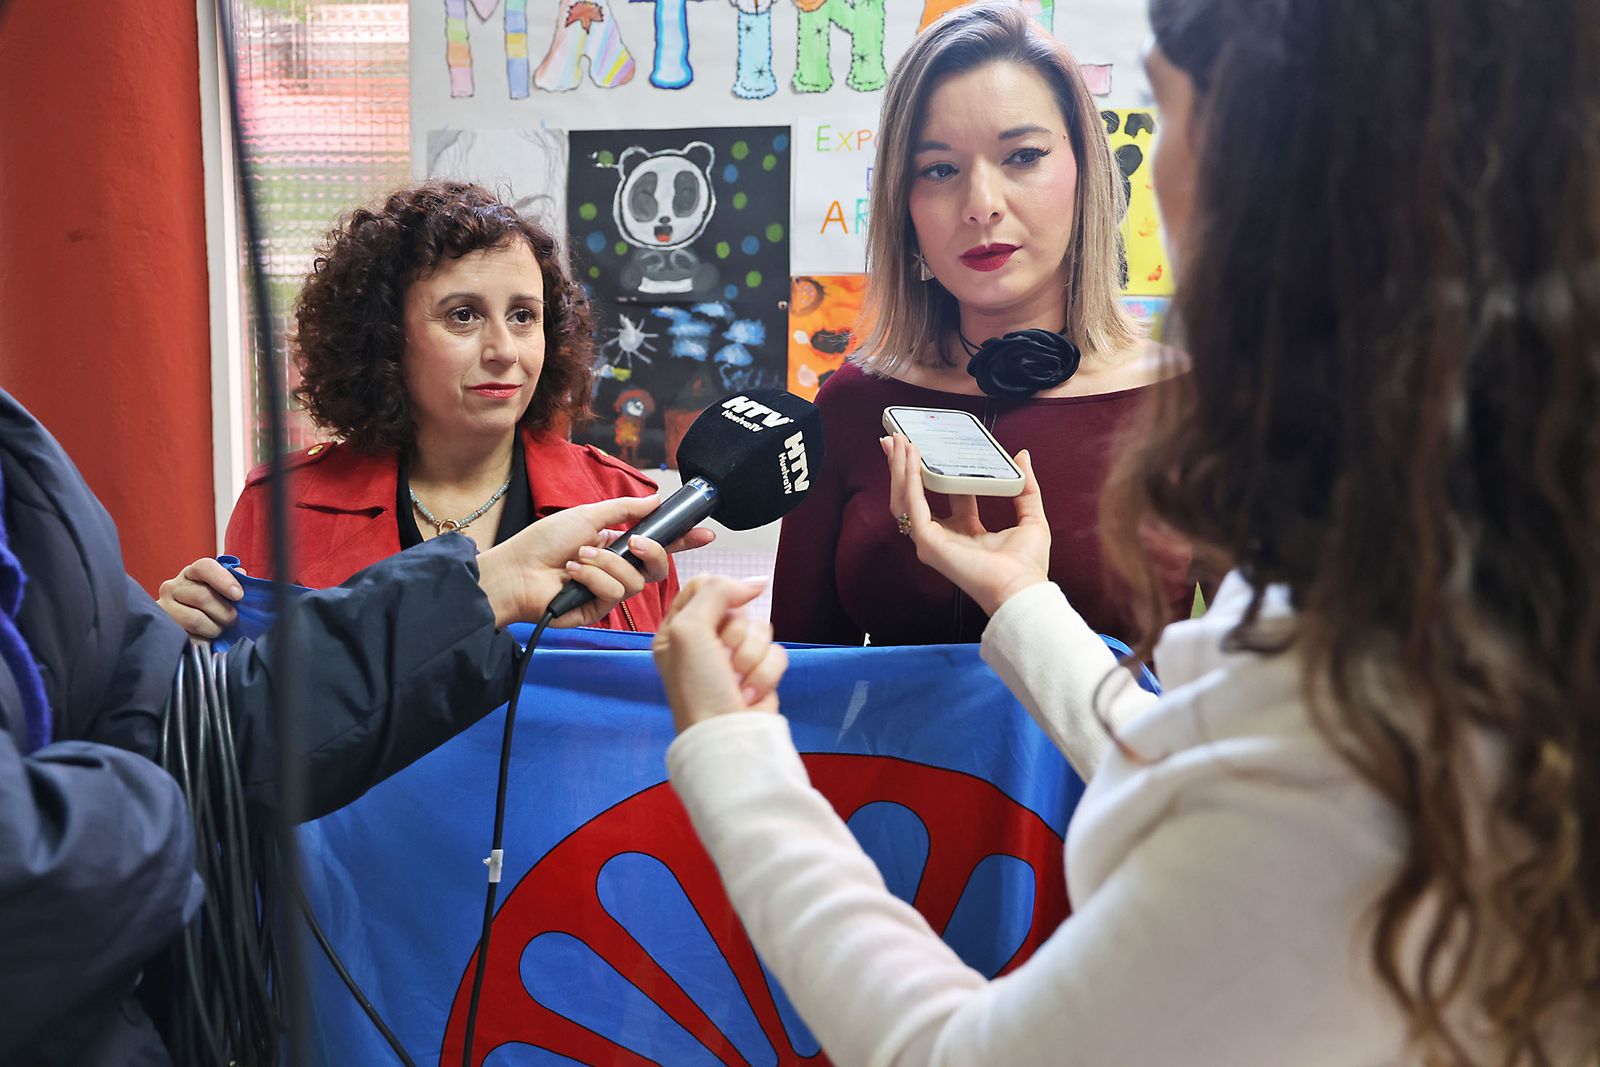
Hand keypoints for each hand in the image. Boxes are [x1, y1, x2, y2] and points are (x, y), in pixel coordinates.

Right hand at [157, 557, 245, 638]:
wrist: (184, 627)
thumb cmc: (211, 606)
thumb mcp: (222, 591)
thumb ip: (232, 582)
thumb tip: (241, 574)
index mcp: (191, 573)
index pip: (204, 567)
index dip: (224, 580)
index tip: (239, 595)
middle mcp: (172, 586)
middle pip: (202, 596)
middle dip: (224, 612)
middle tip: (232, 620)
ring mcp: (164, 607)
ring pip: (195, 619)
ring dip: (214, 628)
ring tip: (219, 629)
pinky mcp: (163, 628)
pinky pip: (188, 637)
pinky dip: (203, 640)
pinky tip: (206, 638)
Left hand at [477, 495, 715, 627]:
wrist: (516, 571)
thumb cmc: (543, 542)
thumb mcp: (587, 515)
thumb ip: (625, 509)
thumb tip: (654, 500)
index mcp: (616, 545)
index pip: (656, 544)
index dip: (682, 540)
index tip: (704, 533)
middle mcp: (616, 569)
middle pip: (657, 567)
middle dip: (653, 551)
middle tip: (634, 542)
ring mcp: (608, 591)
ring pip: (635, 581)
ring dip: (606, 563)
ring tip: (579, 557)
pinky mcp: (598, 610)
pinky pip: (614, 593)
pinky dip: (593, 578)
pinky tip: (572, 574)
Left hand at [653, 574, 786, 732]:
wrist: (726, 736)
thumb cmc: (698, 686)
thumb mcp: (689, 629)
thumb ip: (716, 591)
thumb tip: (755, 582)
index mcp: (677, 629)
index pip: (703, 586)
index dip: (719, 593)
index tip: (726, 609)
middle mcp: (705, 641)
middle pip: (737, 607)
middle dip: (735, 633)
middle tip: (722, 658)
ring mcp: (734, 658)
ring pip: (761, 629)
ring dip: (750, 656)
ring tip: (736, 681)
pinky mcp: (760, 673)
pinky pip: (777, 652)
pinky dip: (766, 673)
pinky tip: (750, 693)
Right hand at [882, 433, 1050, 616]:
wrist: (1022, 590)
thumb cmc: (1027, 566)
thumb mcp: (1031, 517)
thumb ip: (1026, 487)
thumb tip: (1022, 456)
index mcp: (966, 531)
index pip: (946, 494)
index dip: (938, 470)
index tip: (931, 446)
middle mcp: (944, 535)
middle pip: (915, 495)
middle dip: (903, 467)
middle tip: (896, 439)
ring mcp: (931, 540)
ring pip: (905, 499)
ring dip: (899, 469)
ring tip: (896, 441)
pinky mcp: (928, 541)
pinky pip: (912, 504)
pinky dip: (908, 479)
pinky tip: (910, 457)